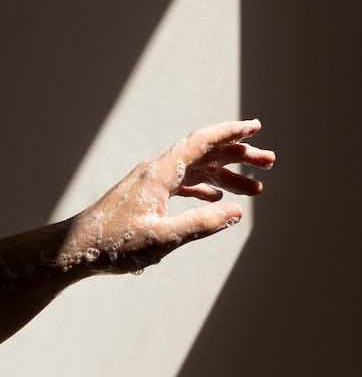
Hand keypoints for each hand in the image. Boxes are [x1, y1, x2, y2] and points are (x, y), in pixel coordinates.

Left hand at [69, 119, 275, 273]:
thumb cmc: (114, 244)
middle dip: (239, 156)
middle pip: (205, 153)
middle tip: (269, 162)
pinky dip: (206, 188)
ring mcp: (154, 181)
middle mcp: (158, 170)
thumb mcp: (162, 238)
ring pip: (198, 170)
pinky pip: (185, 184)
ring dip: (226, 175)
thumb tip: (237, 212)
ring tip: (255, 188)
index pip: (201, 142)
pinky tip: (219, 198)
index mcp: (161, 173)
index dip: (231, 132)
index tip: (255, 127)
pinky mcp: (150, 195)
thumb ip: (201, 224)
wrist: (76, 248)